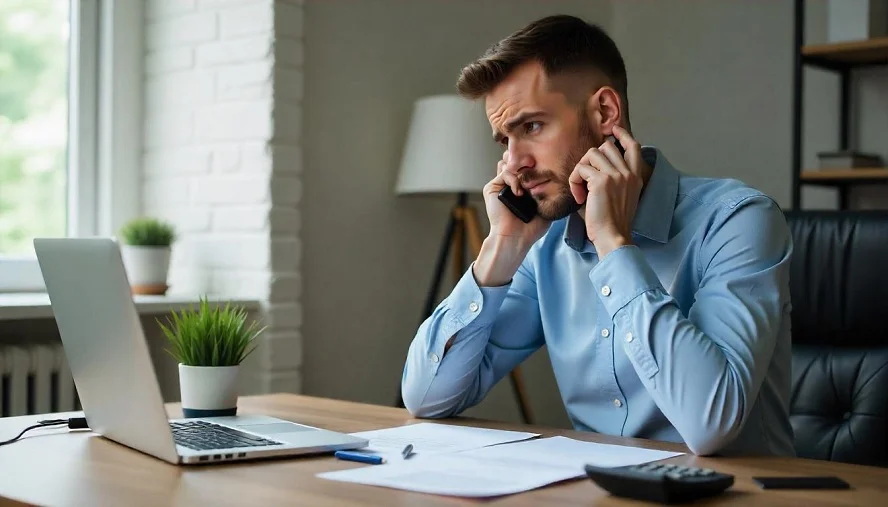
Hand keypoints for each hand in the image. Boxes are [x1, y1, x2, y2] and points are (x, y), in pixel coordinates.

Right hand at [473, 152, 550, 286]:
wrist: (515, 238)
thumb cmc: (531, 228)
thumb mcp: (545, 206)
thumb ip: (548, 192)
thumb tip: (559, 177)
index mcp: (522, 187)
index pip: (526, 167)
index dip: (533, 163)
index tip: (545, 164)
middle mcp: (510, 184)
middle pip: (515, 160)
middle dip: (524, 160)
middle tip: (534, 163)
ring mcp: (501, 185)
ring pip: (508, 163)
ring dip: (519, 168)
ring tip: (528, 178)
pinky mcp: (492, 188)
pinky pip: (504, 173)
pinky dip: (514, 180)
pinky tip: (519, 193)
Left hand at [568, 126, 646, 258]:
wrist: (613, 236)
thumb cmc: (611, 222)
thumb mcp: (619, 197)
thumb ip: (611, 179)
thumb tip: (591, 166)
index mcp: (636, 177)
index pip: (634, 146)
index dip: (623, 135)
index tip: (614, 130)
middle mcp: (628, 173)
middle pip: (606, 146)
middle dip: (591, 158)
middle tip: (585, 180)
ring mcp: (616, 175)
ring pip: (591, 153)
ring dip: (580, 170)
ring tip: (581, 190)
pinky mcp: (601, 181)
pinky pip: (580, 169)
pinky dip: (574, 182)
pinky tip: (579, 198)